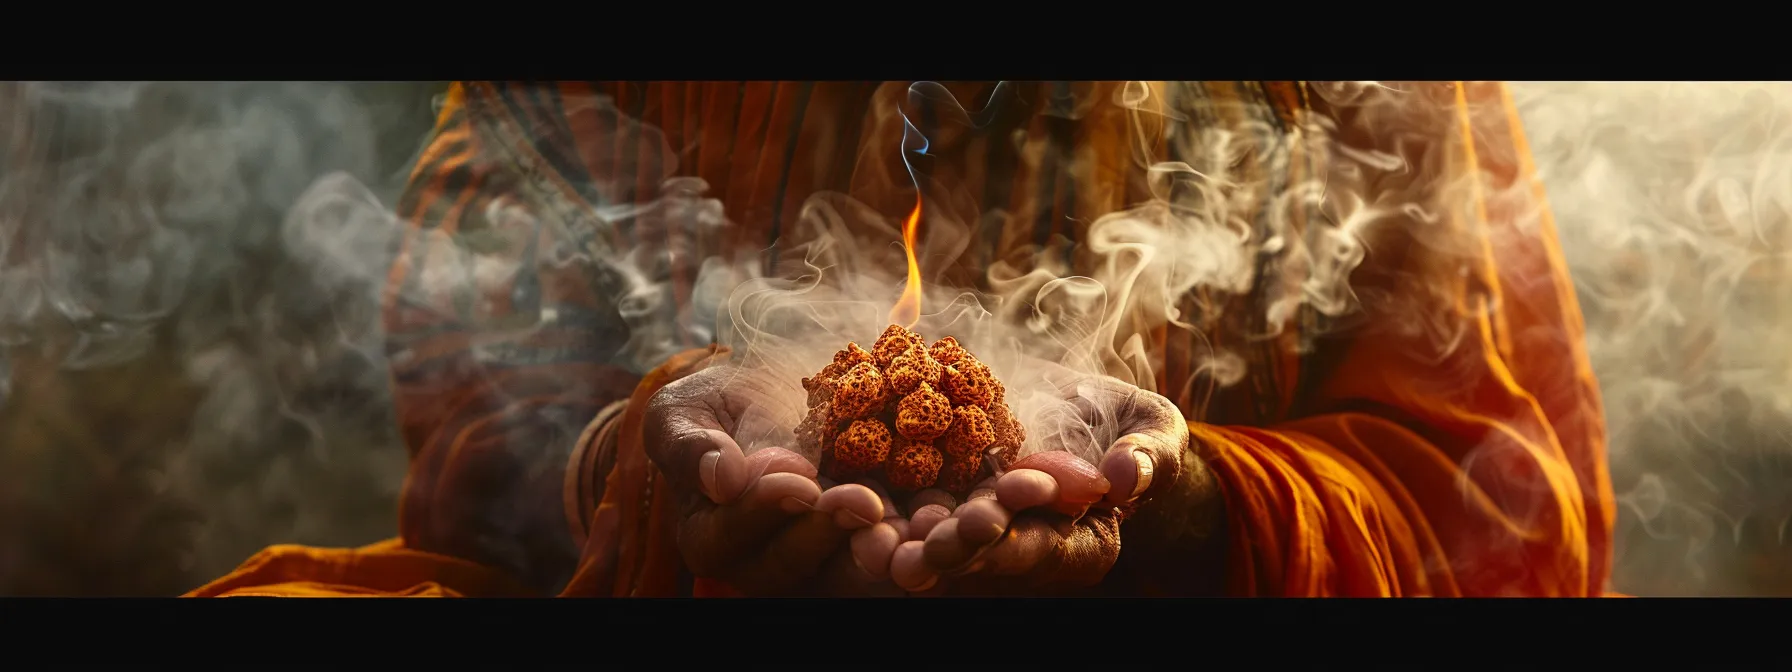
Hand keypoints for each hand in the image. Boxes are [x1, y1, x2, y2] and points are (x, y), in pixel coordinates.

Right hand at [645, 363, 904, 595]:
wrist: (766, 402)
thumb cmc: (713, 409)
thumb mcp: (682, 415)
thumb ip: (691, 448)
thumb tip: (721, 478)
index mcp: (712, 537)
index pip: (733, 534)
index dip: (765, 510)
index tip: (794, 480)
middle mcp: (765, 562)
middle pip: (797, 563)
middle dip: (832, 532)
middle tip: (861, 502)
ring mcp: (823, 558)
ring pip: (851, 571)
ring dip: (885, 551)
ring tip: (911, 527)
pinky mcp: (871, 541)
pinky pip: (898, 550)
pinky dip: (923, 537)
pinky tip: (946, 517)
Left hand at [887, 365, 1192, 594]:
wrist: (1090, 416)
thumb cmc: (1133, 431)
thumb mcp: (1154, 433)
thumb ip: (1149, 456)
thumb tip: (1128, 477)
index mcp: (1080, 545)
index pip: (1044, 549)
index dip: (1013, 537)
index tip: (985, 517)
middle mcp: (1024, 548)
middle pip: (983, 556)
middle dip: (949, 550)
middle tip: (913, 548)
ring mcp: (981, 529)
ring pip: (941, 543)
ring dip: (906, 543)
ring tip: (873, 540)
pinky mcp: (948, 498)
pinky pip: (914, 507)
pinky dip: (885, 509)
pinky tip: (853, 504)